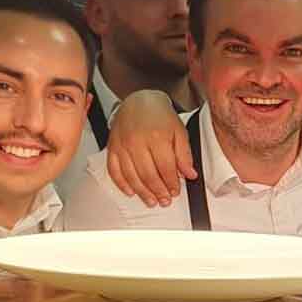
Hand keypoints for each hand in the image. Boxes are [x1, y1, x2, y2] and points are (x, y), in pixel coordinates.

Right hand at [106, 91, 194, 206]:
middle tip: (164, 200)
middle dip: (158, 191)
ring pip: (131, 176)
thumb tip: (189, 174)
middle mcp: (137, 142)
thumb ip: (185, 155)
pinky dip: (121, 184)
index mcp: (157, 137)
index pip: (165, 168)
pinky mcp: (112, 147)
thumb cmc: (160, 115)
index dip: (171, 183)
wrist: (139, 100)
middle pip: (148, 175)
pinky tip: (131, 192)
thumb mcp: (180, 131)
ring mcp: (122, 145)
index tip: (175, 191)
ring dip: (142, 192)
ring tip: (151, 200)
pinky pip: (114, 170)